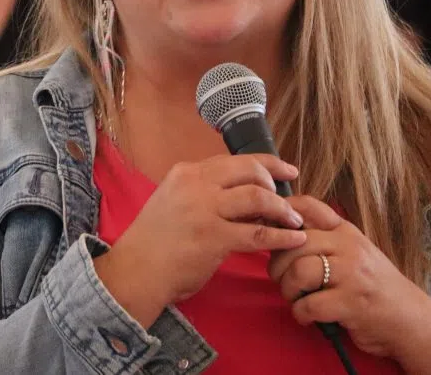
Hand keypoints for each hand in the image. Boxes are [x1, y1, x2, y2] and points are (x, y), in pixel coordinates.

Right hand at [95, 154, 306, 326]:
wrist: (135, 270)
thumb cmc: (155, 241)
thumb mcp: (173, 200)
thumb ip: (201, 191)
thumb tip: (240, 191)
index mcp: (186, 173)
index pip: (233, 159)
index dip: (265, 163)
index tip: (285, 170)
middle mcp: (196, 184)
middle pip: (249, 170)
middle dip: (276, 181)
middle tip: (291, 197)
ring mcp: (204, 210)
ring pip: (258, 197)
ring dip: (282, 208)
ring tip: (295, 220)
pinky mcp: (214, 238)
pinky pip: (259, 233)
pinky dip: (282, 236)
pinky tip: (295, 239)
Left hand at [268, 197, 430, 374]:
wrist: (410, 319)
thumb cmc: (373, 285)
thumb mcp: (353, 252)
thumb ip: (323, 240)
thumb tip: (279, 232)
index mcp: (346, 230)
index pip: (309, 206)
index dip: (280, 213)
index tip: (269, 230)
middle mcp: (349, 246)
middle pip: (294, 242)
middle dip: (277, 264)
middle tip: (279, 278)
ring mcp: (352, 274)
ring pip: (299, 271)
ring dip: (287, 289)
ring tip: (294, 298)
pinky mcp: (352, 303)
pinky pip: (309, 304)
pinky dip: (300, 313)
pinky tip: (306, 315)